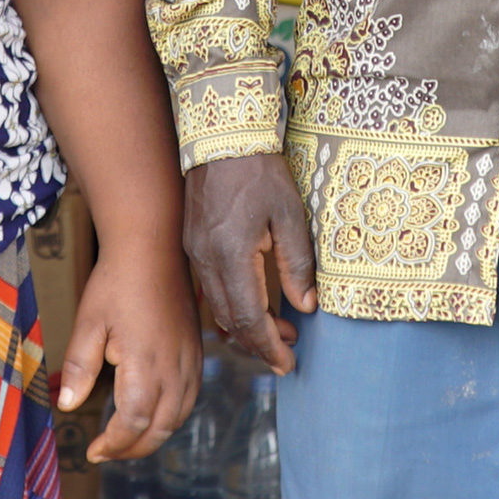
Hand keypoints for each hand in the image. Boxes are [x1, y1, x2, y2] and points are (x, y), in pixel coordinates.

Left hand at [61, 245, 204, 462]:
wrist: (153, 246)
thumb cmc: (117, 281)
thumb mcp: (89, 322)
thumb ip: (80, 367)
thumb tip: (68, 406)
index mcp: (146, 366)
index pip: (133, 424)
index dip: (113, 444)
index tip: (92, 451)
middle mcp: (175, 369)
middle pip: (159, 429)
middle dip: (131, 448)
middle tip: (105, 451)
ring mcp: (190, 361)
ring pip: (177, 417)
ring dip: (152, 435)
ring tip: (124, 438)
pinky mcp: (196, 352)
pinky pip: (189, 398)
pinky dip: (170, 416)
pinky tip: (151, 412)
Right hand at [183, 152, 316, 374]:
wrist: (222, 135)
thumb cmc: (260, 171)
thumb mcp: (289, 216)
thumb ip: (297, 264)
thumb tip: (307, 306)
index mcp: (232, 255)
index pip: (249, 318)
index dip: (270, 346)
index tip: (289, 363)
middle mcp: (206, 260)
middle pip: (231, 320)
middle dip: (260, 343)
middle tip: (288, 352)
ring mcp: (194, 252)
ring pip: (218, 307)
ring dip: (246, 326)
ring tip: (278, 328)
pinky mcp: (192, 243)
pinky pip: (210, 288)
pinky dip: (230, 305)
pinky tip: (251, 303)